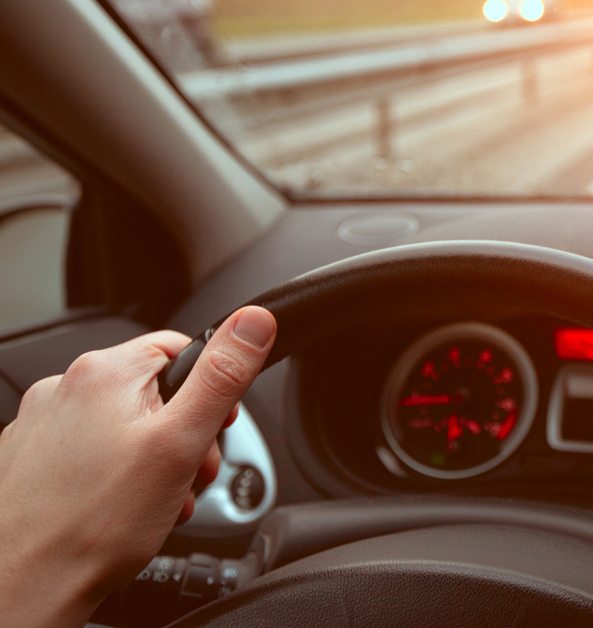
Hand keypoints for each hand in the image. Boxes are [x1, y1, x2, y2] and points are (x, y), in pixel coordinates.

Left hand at [0, 306, 275, 627]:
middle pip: (153, 392)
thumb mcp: (181, 443)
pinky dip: (116, 477)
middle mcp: (63, 389)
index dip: (210, 390)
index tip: (216, 426)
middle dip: (183, 435)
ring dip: (154, 461)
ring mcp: (40, 426)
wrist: (23, 587)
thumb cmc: (94, 525)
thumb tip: (254, 321)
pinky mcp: (29, 461)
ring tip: (157, 501)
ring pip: (123, 427)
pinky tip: (123, 510)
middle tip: (189, 474)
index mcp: (103, 372)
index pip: (179, 349)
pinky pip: (91, 454)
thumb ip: (222, 376)